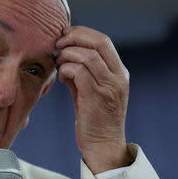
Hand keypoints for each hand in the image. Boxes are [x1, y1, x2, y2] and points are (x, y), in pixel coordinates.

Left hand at [56, 26, 131, 173]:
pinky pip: (79, 72)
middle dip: (75, 37)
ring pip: (88, 55)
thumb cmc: (93, 117)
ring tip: (58, 62)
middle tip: (58, 43)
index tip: (65, 35)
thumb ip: (81, 70)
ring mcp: (109, 86)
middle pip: (99, 42)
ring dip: (68, 54)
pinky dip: (66, 69)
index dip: (82, 33)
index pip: (104, 40)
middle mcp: (118, 77)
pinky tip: (61, 77)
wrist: (103, 145)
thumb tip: (63, 52)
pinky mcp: (96, 97)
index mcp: (119, 72)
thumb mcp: (90, 89)